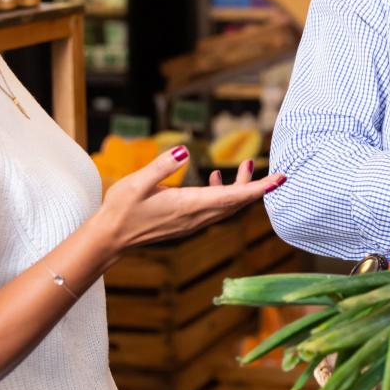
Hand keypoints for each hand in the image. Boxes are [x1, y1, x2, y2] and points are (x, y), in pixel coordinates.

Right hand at [96, 147, 282, 252]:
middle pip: (237, 203)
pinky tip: (216, 181)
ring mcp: (192, 223)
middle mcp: (196, 217)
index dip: (258, 188)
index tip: (279, 180)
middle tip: (269, 169)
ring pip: (227, 207)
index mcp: (189, 205)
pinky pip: (215, 210)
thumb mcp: (137, 182)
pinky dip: (224, 196)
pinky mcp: (187, 223)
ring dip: (241, 189)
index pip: (233, 197)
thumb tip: (185, 152)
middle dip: (255, 186)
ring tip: (245, 166)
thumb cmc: (121, 209)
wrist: (111, 237)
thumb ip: (162, 166)